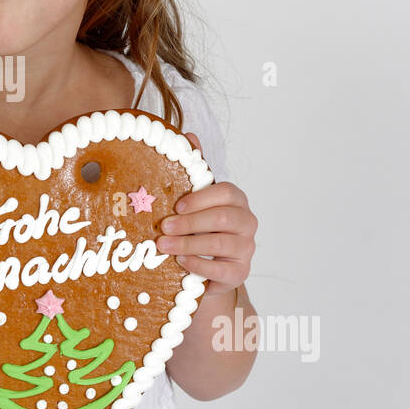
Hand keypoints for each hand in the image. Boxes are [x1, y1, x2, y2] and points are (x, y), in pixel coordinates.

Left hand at [154, 132, 256, 298]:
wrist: (209, 268)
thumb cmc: (200, 228)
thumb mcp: (195, 200)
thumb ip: (194, 170)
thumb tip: (189, 135)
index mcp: (236, 200)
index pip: (225, 192)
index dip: (200, 198)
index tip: (176, 205)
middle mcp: (247, 222)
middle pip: (222, 219)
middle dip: (189, 223)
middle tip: (162, 227)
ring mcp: (247, 249)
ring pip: (221, 244)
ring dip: (188, 244)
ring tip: (163, 246)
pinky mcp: (240, 273)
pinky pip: (222, 269)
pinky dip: (198, 264)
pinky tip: (180, 262)